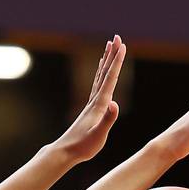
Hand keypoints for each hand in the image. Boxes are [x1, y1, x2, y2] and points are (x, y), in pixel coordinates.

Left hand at [57, 35, 125, 163]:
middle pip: (105, 72)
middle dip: (112, 55)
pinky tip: (101, 71)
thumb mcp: (99, 136)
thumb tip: (115, 104)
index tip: (123, 45)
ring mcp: (91, 104)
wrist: (65, 152)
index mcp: (99, 105)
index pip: (110, 79)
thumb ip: (108, 120)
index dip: (117, 62)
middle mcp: (94, 100)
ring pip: (100, 77)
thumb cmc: (83, 147)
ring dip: (106, 61)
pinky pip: (97, 86)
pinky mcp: (90, 109)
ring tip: (109, 46)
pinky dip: (100, 74)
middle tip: (117, 37)